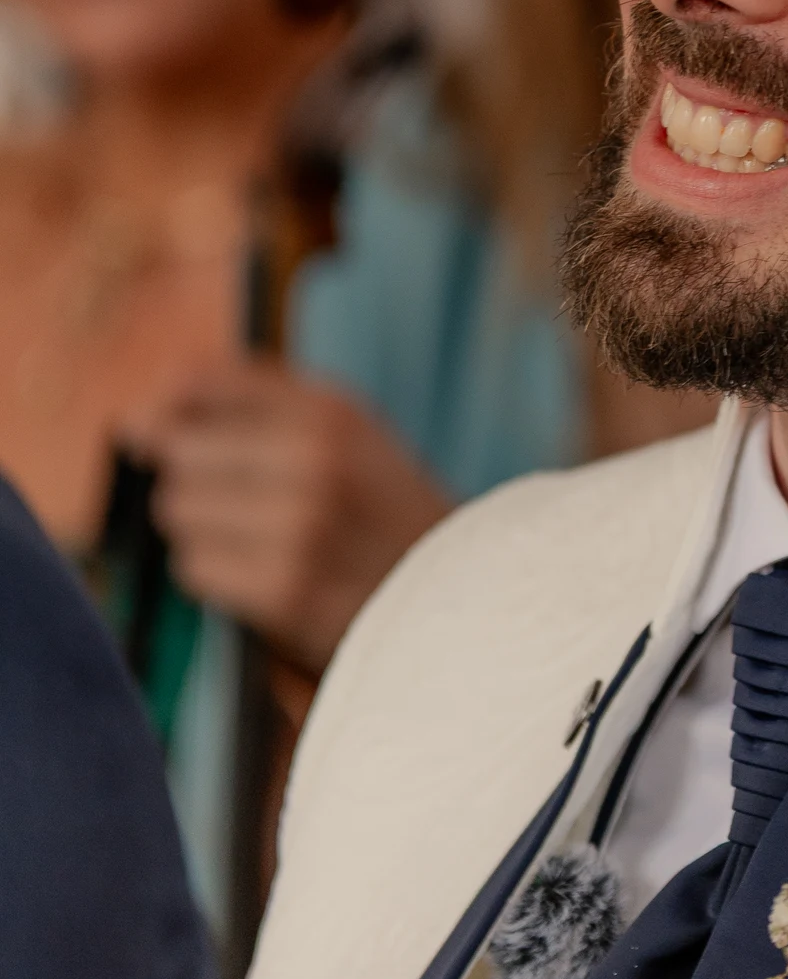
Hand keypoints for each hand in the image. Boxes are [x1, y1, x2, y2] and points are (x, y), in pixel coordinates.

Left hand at [134, 360, 450, 676]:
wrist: (461, 596)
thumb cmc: (382, 510)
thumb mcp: (344, 430)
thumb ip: (248, 400)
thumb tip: (135, 419)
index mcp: (330, 409)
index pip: (198, 383)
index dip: (171, 412)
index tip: (175, 435)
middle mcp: (316, 457)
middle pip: (177, 453)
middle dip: (193, 479)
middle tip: (244, 503)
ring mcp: (300, 524)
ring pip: (179, 512)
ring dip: (204, 531)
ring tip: (261, 541)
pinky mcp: (286, 588)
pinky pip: (195, 568)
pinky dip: (216, 576)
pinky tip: (263, 577)